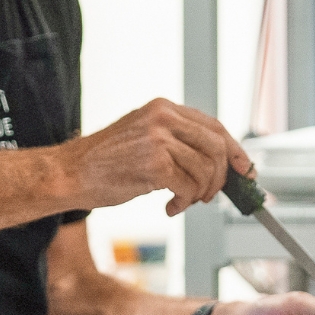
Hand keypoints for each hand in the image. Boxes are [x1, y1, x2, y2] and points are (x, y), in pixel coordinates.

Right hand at [53, 100, 250, 215]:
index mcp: (163, 108)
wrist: (69, 173)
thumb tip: (214, 163)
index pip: (214, 126)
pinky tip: (170, 206)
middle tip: (211, 195)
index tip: (244, 170)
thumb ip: (175, 141)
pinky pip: (189, 187)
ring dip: (200, 193)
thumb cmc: (103, 162)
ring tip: (183, 201)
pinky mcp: (154, 164)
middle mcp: (163, 118)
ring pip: (206, 169)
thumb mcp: (142, 137)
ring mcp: (159, 140)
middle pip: (217, 146)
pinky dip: (185, 202)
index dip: (234, 150)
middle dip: (221, 176)